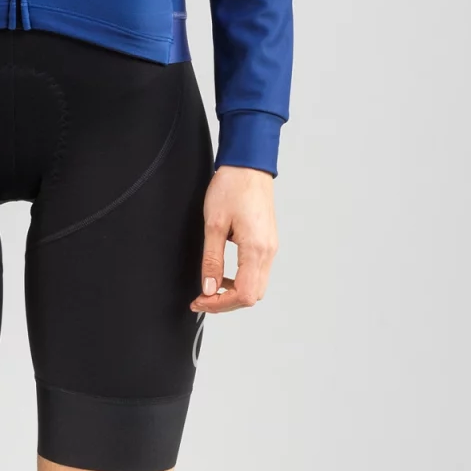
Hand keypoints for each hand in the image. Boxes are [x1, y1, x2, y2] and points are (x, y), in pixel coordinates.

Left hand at [190, 164, 276, 314]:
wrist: (249, 165)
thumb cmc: (232, 188)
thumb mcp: (214, 225)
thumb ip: (212, 260)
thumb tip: (209, 288)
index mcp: (256, 249)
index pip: (244, 295)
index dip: (220, 304)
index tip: (199, 301)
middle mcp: (268, 252)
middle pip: (253, 296)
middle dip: (226, 303)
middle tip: (201, 299)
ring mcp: (270, 248)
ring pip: (257, 286)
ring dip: (234, 293)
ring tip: (210, 288)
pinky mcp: (267, 242)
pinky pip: (257, 272)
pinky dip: (241, 281)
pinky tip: (223, 274)